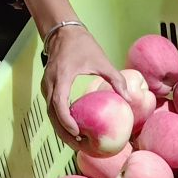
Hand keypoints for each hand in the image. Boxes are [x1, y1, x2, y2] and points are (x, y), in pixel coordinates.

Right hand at [45, 23, 124, 139]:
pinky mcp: (48, 88)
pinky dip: (61, 121)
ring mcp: (47, 86)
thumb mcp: (101, 60)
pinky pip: (52, 109)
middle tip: (80, 146)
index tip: (76, 132)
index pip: (59, 104)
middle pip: (52, 115)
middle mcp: (50, 84)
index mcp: (61, 77)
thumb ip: (115, 79)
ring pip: (51, 114)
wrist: (62, 32)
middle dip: (64, 133)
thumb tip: (130, 98)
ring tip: (77, 143)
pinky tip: (74, 130)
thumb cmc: (83, 45)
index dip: (66, 120)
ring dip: (62, 130)